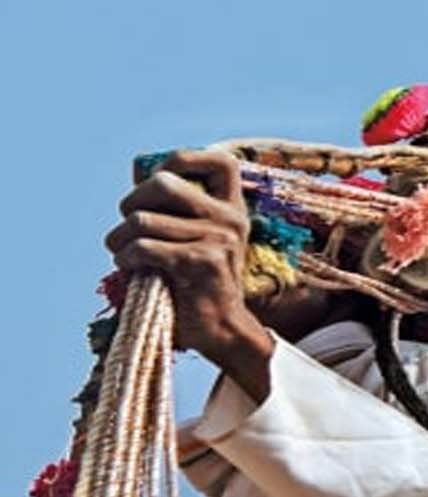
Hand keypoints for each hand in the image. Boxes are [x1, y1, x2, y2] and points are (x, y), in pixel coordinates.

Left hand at [105, 150, 274, 397]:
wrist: (220, 330)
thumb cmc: (197, 284)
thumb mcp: (196, 238)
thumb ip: (177, 209)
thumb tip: (140, 173)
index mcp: (234, 209)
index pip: (219, 162)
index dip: (183, 160)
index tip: (160, 182)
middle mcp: (231, 219)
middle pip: (163, 182)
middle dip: (131, 203)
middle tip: (128, 226)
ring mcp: (219, 240)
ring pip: (142, 220)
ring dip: (119, 239)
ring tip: (123, 254)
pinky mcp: (201, 263)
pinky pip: (143, 247)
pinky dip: (126, 258)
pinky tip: (131, 269)